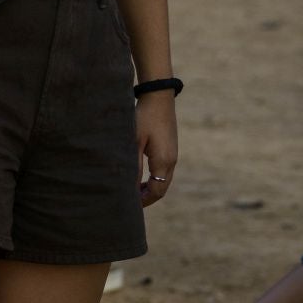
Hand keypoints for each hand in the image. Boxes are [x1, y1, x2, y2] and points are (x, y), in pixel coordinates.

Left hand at [136, 91, 177, 205]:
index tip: (130, 206)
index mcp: (164, 161)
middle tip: (131, 203)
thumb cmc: (144, 117)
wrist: (158, 96)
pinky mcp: (171, 148)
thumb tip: (129, 186)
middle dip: (148, 197)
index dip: (144, 201)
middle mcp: (172, 161)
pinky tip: (141, 176)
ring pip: (164, 180)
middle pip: (162, 188)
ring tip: (134, 192)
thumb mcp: (134, 141)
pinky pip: (164, 170)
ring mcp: (173, 154)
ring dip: (151, 188)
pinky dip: (154, 178)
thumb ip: (132, 165)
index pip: (156, 191)